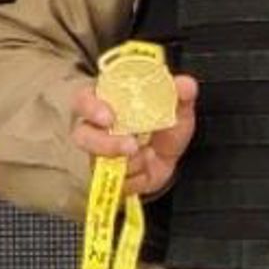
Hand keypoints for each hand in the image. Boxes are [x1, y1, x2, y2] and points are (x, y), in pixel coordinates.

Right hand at [68, 72, 198, 199]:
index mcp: (106, 103)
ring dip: (130, 163)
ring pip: (98, 163)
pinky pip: (118, 183)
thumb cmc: (164, 125)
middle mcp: (96, 129)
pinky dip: (137, 179)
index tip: (109, 117)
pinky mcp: (110, 179)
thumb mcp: (177, 107)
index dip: (91, 108)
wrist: (170, 157)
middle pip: (82, 136)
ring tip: (150, 155)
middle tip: (132, 146)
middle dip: (106, 144)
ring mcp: (99, 156)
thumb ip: (182, 93)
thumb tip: (186, 85)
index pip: (83, 100)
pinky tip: (148, 169)